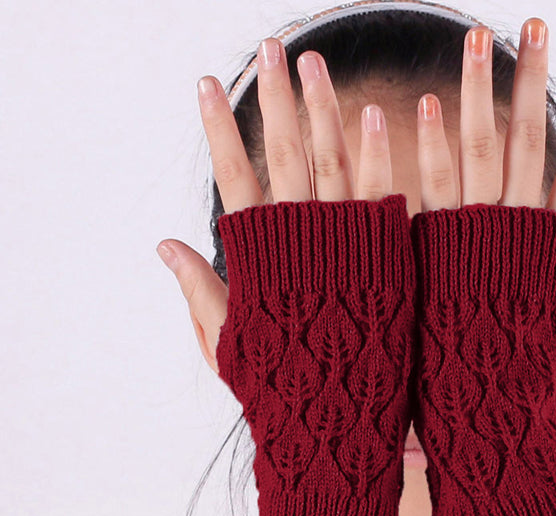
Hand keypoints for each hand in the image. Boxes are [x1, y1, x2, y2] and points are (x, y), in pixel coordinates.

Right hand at [156, 37, 393, 373]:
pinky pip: (381, 198)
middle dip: (275, 100)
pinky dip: (377, 156)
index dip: (220, 130)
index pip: (233, 178)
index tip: (207, 85)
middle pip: (284, 156)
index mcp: (257, 258)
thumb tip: (164, 245)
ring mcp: (345, 248)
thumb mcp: (226, 343)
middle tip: (271, 50)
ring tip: (314, 62)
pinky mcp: (387, 261)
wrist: (338, 421)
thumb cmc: (279, 386)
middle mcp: (299, 244)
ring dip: (323, 110)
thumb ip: (199, 290)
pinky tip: (376, 113)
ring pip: (331, 164)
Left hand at [415, 18, 555, 360]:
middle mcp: (518, 234)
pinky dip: (427, 148)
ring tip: (476, 39)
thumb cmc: (529, 377)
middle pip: (529, 144)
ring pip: (479, 153)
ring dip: (478, 94)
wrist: (479, 414)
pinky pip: (430, 190)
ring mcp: (473, 239)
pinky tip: (418, 103)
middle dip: (532, 82)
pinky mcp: (433, 252)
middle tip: (534, 25)